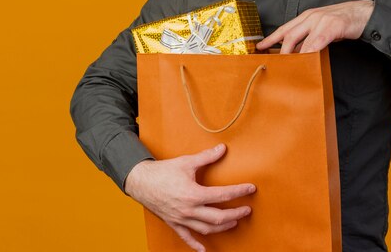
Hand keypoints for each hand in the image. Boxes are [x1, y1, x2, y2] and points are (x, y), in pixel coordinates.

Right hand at [124, 143, 255, 251]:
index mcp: (193, 194)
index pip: (222, 195)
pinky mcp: (173, 223)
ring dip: (222, 227)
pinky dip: (196, 245)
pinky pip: (186, 238)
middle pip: (218, 217)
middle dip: (235, 214)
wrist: (140, 182)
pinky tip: (204, 250)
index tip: (251, 188)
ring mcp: (181, 219)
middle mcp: (189, 210)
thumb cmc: (163, 171)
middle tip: (247, 210)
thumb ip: (206, 157)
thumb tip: (223, 148)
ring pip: (206, 229)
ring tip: (234, 222)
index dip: (239, 192)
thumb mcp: (186, 162)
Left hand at [256, 0, 374, 53]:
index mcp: (307, 16)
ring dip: (292, 54)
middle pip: (288, 34)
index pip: (284, 28)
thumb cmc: (343, 22)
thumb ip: (310, 37)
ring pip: (300, 39)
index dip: (271, 38)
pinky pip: (317, 42)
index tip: (260, 47)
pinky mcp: (332, 26)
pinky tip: (304, 60)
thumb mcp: (322, 27)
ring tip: (286, 66)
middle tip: (274, 62)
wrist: (364, 13)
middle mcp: (311, 16)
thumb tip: (299, 52)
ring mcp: (321, 20)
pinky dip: (309, 52)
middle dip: (279, 50)